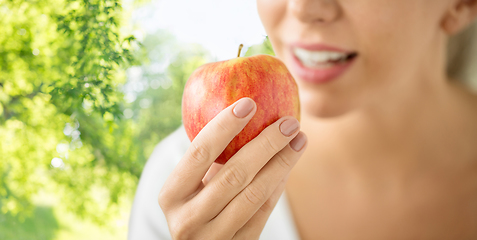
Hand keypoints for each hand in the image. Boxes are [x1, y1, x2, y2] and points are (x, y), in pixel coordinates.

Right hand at [158, 98, 306, 239]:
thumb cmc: (193, 205)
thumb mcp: (186, 186)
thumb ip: (204, 158)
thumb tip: (239, 107)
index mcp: (171, 195)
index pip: (199, 153)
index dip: (224, 126)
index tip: (249, 103)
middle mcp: (188, 220)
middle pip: (234, 174)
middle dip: (266, 144)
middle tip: (289, 122)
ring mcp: (214, 238)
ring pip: (255, 194)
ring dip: (281, 163)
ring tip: (299, 140)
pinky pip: (264, 211)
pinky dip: (278, 185)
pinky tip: (288, 165)